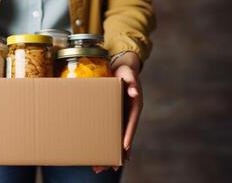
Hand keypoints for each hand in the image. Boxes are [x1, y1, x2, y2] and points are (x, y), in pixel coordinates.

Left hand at [92, 52, 142, 173]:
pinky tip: (102, 152)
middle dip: (119, 150)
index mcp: (135, 106)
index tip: (125, 147)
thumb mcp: (129, 74)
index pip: (131, 124)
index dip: (128, 135)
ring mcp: (123, 116)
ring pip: (118, 137)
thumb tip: (134, 92)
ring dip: (112, 151)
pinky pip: (112, 131)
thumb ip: (131, 82)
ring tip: (102, 166)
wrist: (123, 69)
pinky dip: (108, 142)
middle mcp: (130, 114)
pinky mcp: (115, 115)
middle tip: (112, 165)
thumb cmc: (126, 72)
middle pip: (125, 135)